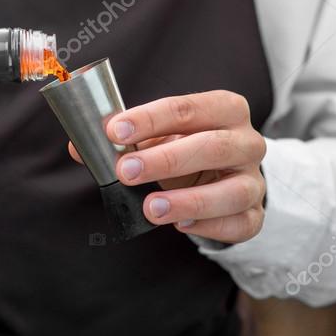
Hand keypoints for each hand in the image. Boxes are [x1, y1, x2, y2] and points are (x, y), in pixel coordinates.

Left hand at [70, 91, 266, 243]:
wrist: (225, 176)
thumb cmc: (187, 148)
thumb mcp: (159, 136)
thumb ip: (124, 139)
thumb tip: (80, 146)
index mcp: (225, 109)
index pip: (188, 108)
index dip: (150, 118)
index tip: (114, 130)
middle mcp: (247, 142)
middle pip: (214, 146)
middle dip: (166, 159)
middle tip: (126, 170)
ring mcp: (254, 180)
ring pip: (233, 190)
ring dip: (189, 200)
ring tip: (150, 208)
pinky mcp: (255, 213)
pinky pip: (241, 223)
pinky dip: (210, 226)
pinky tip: (180, 226)